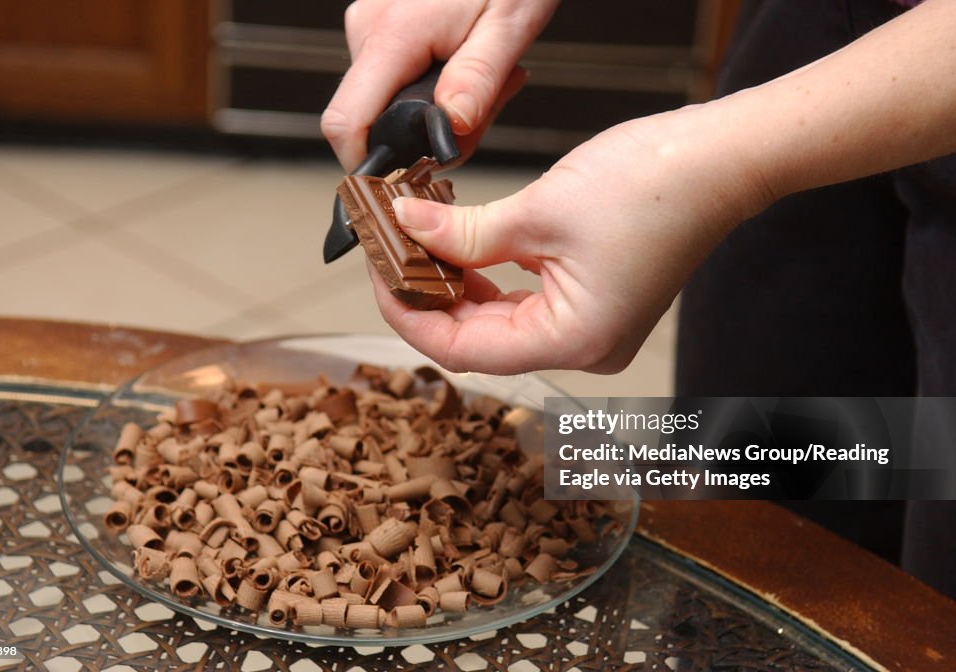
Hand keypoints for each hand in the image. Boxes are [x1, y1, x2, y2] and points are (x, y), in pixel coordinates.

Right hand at [321, 0, 558, 170]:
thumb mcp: (507, 28)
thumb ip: (476, 85)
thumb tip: (449, 135)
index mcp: (392, 35)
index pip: (346, 123)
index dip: (366, 165)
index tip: (401, 182)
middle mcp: (368, 28)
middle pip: (372, 118)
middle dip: (426, 133)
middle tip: (483, 111)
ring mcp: (371, 24)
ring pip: (387, 100)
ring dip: (438, 108)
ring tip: (486, 78)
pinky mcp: (381, 24)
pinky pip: (396, 76)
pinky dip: (434, 85)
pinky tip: (467, 65)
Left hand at [370, 106, 772, 374]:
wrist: (720, 159)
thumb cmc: (653, 187)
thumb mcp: (538, 212)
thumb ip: (462, 233)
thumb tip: (407, 228)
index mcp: (572, 342)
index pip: (463, 351)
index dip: (410, 314)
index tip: (377, 274)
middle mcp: (582, 348)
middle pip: (477, 339)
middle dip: (427, 295)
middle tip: (387, 251)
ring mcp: (589, 328)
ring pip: (497, 321)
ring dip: (453, 284)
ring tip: (413, 244)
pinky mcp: (591, 303)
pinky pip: (522, 303)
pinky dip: (485, 278)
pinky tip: (455, 248)